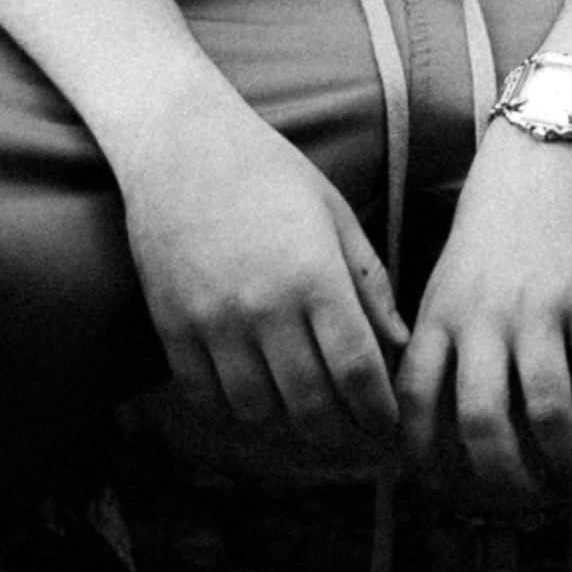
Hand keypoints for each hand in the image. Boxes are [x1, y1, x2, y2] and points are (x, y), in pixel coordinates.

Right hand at [116, 72, 405, 459]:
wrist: (180, 142)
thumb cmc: (269, 171)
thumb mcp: (334, 214)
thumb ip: (369, 282)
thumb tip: (399, 343)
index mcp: (315, 276)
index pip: (358, 370)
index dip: (378, 410)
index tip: (387, 423)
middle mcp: (264, 306)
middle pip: (311, 403)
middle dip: (339, 429)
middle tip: (350, 430)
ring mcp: (213, 320)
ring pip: (258, 409)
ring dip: (285, 421)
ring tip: (302, 412)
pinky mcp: (172, 326)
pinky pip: (205, 395)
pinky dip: (232, 408)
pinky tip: (252, 396)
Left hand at [397, 120, 571, 515]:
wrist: (546, 151)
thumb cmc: (495, 218)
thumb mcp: (449, 275)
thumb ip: (441, 337)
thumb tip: (438, 411)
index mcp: (439, 315)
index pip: (417, 406)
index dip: (428, 460)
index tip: (447, 490)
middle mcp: (483, 319)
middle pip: (481, 424)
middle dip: (504, 480)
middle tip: (525, 502)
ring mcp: (539, 310)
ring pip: (548, 413)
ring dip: (567, 461)